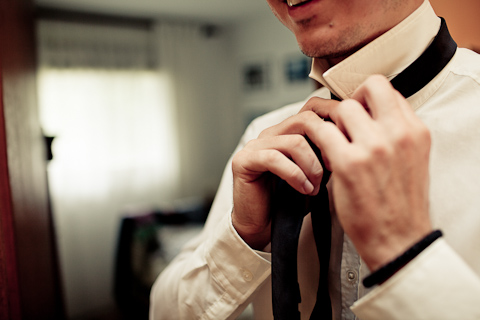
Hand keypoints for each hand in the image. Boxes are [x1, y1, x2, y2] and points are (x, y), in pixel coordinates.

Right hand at [231, 99, 338, 249]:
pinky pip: (275, 159)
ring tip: (316, 187)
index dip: (332, 127)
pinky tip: (303, 189)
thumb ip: (324, 154)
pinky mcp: (244, 160)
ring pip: (294, 142)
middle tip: (334, 168)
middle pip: (305, 121)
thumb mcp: (314, 173)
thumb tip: (348, 141)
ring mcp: (255, 145)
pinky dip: (295, 175)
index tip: (347, 149)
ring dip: (312, 166)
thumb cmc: (288, 202)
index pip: (312, 112)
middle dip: (325, 146)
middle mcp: (270, 133)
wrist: (262, 226)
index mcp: (286, 132)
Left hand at [309, 75, 432, 270]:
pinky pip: (323, 132)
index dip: (369, 99)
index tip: (359, 113)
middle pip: (368, 89)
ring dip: (334, 123)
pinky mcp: (349, 162)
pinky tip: (322, 155)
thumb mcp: (411, 161)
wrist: (397, 240)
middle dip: (351, 104)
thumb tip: (371, 116)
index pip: (389, 90)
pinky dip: (317, 139)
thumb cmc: (400, 206)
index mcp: (415, 132)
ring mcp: (374, 146)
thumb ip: (396, 135)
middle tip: (343, 124)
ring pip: (342, 108)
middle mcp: (398, 134)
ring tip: (333, 145)